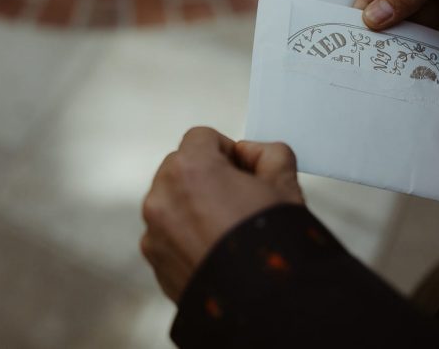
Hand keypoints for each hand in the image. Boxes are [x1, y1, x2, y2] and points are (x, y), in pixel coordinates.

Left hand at [140, 127, 303, 301]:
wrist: (265, 302)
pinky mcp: (154, 259)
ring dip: (193, 206)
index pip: (202, 137)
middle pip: (180, 166)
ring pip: (171, 201)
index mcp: (190, 167)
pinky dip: (185, 236)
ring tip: (228, 229)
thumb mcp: (284, 183)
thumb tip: (254, 154)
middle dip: (206, 176)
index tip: (243, 171)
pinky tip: (216, 251)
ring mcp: (154, 229)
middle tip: (238, 199)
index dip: (227, 151)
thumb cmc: (274, 242)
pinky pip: (167, 233)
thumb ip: (268, 154)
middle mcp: (162, 195)